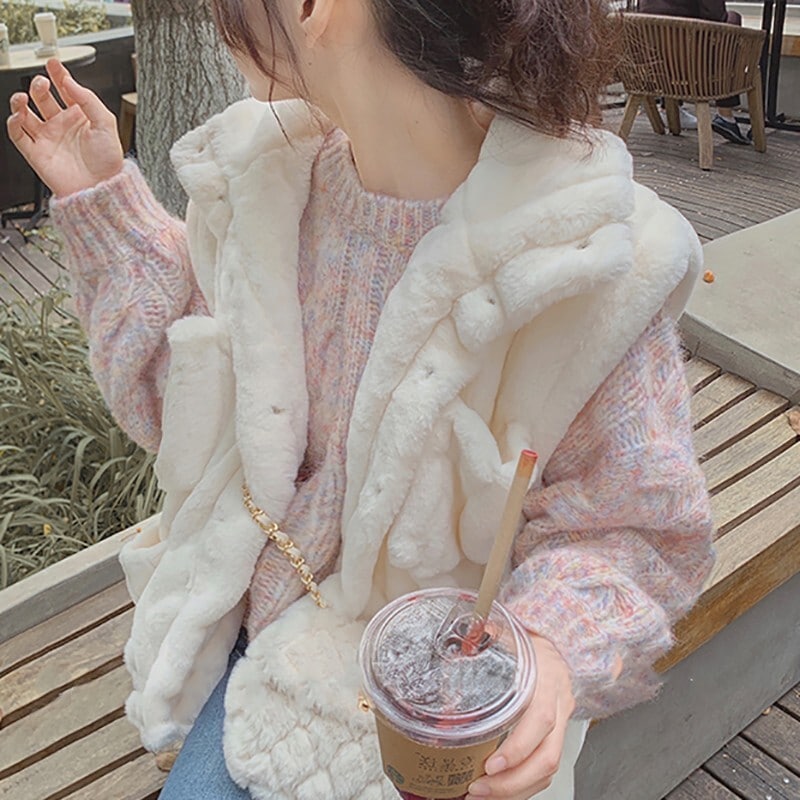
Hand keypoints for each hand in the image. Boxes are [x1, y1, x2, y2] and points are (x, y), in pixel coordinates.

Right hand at [6, 59, 123, 196]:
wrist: (103, 189)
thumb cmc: (109, 163)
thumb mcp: (106, 124)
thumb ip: (88, 100)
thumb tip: (69, 81)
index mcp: (79, 118)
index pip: (65, 90)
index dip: (58, 75)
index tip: (54, 63)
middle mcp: (61, 126)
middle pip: (42, 98)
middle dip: (39, 86)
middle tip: (42, 82)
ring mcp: (48, 138)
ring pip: (25, 114)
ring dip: (20, 102)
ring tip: (23, 97)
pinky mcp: (36, 153)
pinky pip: (18, 135)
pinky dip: (13, 122)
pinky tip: (18, 115)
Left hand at [465, 635, 574, 799]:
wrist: (550, 643)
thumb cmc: (526, 640)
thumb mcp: (506, 635)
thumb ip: (483, 641)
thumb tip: (457, 643)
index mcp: (547, 678)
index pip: (540, 720)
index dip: (517, 748)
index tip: (490, 765)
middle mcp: (558, 703)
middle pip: (547, 756)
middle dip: (512, 781)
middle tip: (479, 788)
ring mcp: (561, 721)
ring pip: (548, 769)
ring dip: (515, 789)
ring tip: (483, 795)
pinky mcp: (556, 736)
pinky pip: (545, 769)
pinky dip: (522, 786)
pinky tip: (499, 790)